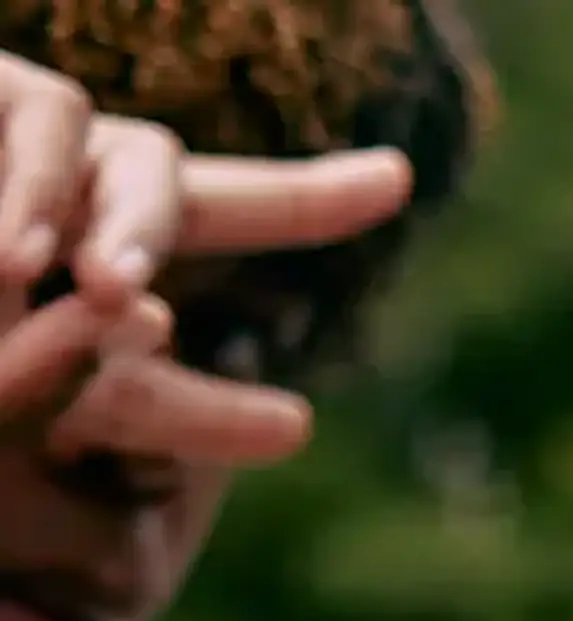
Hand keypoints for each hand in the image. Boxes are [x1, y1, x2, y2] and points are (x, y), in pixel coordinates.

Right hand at [0, 53, 413, 469]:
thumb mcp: (42, 387)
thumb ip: (148, 397)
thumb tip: (288, 416)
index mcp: (101, 236)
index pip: (226, 212)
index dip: (311, 195)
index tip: (400, 180)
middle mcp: (74, 172)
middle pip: (188, 178)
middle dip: (240, 210)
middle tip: (179, 305)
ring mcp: (25, 134)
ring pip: (126, 150)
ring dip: (127, 220)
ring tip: (103, 293)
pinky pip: (46, 117)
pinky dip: (36, 187)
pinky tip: (18, 253)